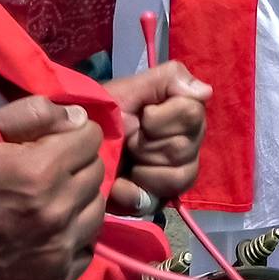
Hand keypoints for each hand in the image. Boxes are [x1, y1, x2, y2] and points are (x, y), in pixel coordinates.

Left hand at [104, 62, 210, 210]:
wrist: (71, 147)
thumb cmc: (102, 114)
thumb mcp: (131, 89)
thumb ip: (169, 79)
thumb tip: (206, 91)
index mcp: (185, 114)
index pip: (192, 115)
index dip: (160, 119)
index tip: (141, 115)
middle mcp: (188, 144)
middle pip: (185, 147)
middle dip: (149, 144)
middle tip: (128, 140)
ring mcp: (175, 174)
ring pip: (178, 176)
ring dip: (144, 168)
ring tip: (126, 161)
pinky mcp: (157, 199)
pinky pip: (158, 200)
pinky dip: (132, 192)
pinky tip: (118, 183)